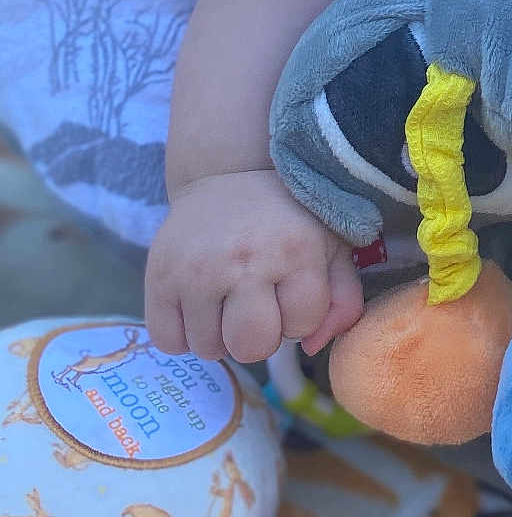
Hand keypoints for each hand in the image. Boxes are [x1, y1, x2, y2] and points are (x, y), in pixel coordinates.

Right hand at [145, 168, 363, 364]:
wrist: (231, 174)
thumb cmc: (290, 216)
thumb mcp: (332, 245)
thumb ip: (342, 299)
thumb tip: (314, 346)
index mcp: (296, 250)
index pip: (303, 325)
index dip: (301, 315)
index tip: (294, 288)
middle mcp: (244, 261)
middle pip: (252, 347)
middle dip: (261, 335)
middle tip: (260, 303)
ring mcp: (196, 270)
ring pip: (209, 349)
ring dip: (222, 334)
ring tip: (231, 298)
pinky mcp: (158, 276)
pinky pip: (169, 341)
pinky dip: (185, 333)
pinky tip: (201, 304)